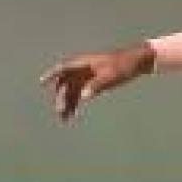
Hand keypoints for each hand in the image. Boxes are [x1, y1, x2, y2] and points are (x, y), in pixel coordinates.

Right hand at [39, 43, 154, 121]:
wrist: (138, 62)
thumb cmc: (124, 65)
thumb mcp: (111, 75)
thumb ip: (96, 85)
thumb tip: (83, 96)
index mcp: (84, 63)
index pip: (64, 68)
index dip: (52, 74)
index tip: (42, 82)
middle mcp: (82, 69)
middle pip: (66, 84)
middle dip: (61, 98)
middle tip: (61, 112)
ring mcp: (87, 76)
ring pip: (72, 91)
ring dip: (67, 104)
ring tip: (64, 120)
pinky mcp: (93, 83)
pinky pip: (80, 94)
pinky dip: (76, 103)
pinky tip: (73, 114)